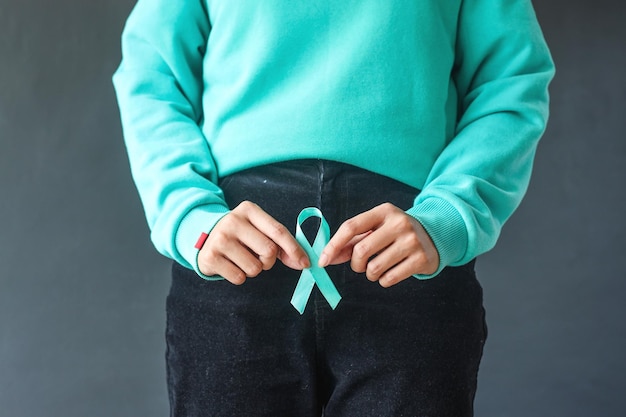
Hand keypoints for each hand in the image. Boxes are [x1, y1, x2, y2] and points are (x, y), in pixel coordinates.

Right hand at [197, 201, 309, 284]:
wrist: (204, 237)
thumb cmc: (240, 235)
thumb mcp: (258, 230)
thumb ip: (280, 244)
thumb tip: (302, 262)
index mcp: (249, 210)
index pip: (278, 231)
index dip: (294, 249)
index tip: (305, 262)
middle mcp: (233, 221)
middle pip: (269, 251)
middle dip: (269, 261)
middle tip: (259, 257)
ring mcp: (220, 239)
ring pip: (255, 268)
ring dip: (253, 270)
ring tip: (242, 259)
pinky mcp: (210, 257)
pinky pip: (239, 277)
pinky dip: (240, 276)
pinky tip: (231, 264)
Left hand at [318, 203, 438, 286]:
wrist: (434, 236)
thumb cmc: (395, 234)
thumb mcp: (376, 229)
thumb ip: (352, 242)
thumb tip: (327, 257)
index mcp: (383, 211)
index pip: (351, 227)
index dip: (334, 245)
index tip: (323, 261)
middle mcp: (399, 223)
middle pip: (361, 251)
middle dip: (356, 264)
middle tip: (361, 265)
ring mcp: (411, 241)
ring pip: (374, 268)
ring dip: (370, 274)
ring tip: (378, 268)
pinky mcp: (421, 259)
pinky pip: (389, 279)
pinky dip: (384, 280)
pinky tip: (391, 272)